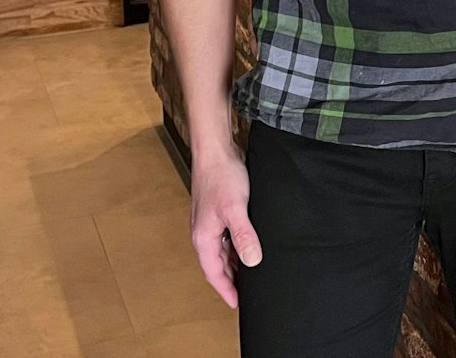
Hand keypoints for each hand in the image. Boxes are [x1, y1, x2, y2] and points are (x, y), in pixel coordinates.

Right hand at [189, 146, 261, 308]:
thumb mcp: (236, 208)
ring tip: (252, 275)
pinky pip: (227, 239)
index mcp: (204, 238)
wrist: (216, 150)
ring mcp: (211, 223)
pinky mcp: (219, 213)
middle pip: (217, 265)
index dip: (226, 290)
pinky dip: (237, 248)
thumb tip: (251, 261)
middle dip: (231, 281)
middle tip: (249, 294)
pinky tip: (250, 247)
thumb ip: (244, 235)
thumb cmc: (222, 177)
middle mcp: (204, 233)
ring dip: (235, 265)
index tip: (238, 305)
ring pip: (222, 252)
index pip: (214, 273)